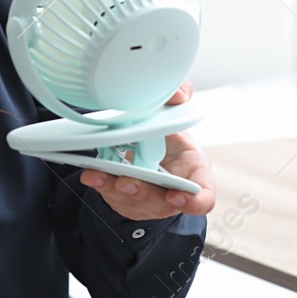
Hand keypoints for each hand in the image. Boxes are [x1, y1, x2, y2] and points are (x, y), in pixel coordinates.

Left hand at [79, 80, 215, 219]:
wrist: (150, 150)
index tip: (175, 196)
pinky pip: (113, 198)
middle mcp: (172, 192)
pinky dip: (101, 185)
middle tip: (127, 183)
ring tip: (100, 175)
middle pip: (160, 203)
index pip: (203, 197)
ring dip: (114, 189)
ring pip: (132, 202)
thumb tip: (179, 94)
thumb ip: (179, 102)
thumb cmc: (169, 140)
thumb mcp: (176, 116)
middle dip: (142, 193)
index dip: (192, 202)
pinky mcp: (126, 201)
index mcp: (193, 173)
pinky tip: (92, 174)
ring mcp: (148, 200)